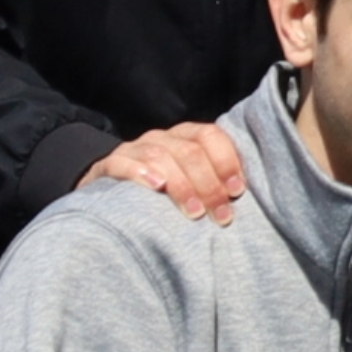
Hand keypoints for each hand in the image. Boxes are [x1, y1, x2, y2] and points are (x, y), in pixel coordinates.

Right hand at [85, 121, 251, 220]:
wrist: (112, 189)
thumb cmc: (166, 188)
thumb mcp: (192, 181)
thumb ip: (215, 181)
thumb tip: (243, 197)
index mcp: (187, 136)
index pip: (211, 136)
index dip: (227, 161)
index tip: (237, 191)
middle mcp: (162, 138)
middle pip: (189, 152)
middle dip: (209, 185)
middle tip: (221, 215)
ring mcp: (134, 148)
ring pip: (159, 156)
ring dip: (181, 186)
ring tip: (194, 213)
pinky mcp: (108, 164)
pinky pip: (121, 162)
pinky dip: (139, 172)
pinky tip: (155, 187)